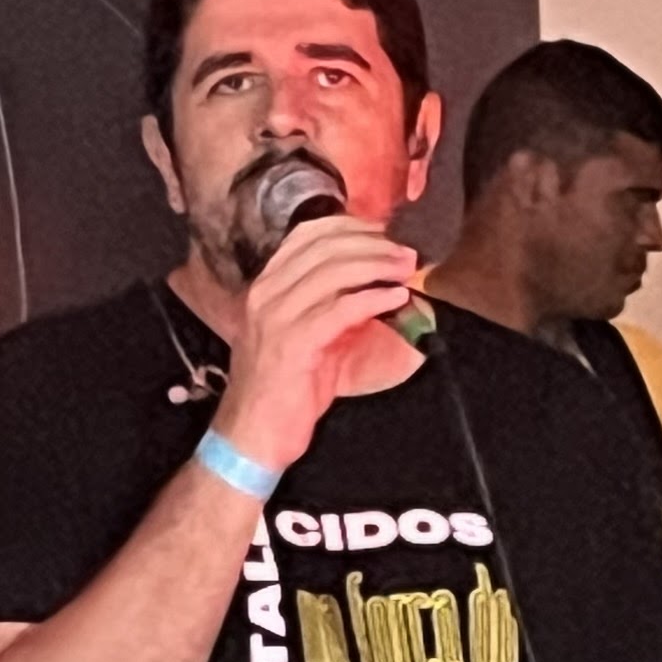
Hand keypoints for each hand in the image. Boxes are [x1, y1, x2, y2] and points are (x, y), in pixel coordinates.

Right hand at [211, 213, 424, 468]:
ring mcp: (276, 316)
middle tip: (407, 252)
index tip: (385, 232)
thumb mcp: (307, 336)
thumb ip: (332, 306)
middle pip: (324, 246)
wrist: (253, 434)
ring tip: (407, 270)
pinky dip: (373, 299)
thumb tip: (379, 285)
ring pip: (333, 272)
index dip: (350, 226)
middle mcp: (266, 293)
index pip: (307, 235)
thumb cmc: (285, 388)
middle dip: (372, 244)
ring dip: (378, 266)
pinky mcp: (294, 343)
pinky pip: (340, 309)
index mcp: (266, 285)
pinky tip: (396, 300)